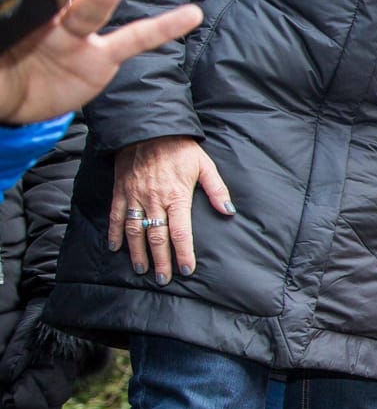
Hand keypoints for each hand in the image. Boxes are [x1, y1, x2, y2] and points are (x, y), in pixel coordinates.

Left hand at [0, 0, 203, 125]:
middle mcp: (48, 17)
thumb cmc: (0, 67)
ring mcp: (77, 36)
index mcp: (18, 11)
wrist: (14, 98)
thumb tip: (7, 15)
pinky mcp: (101, 59)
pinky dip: (165, 27)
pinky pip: (136, 41)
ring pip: (91, 12)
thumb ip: (4, 32)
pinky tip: (190, 14)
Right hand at [109, 136, 235, 283]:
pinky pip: (116, 215)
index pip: (181, 232)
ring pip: (135, 230)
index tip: (186, 270)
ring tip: (141, 269)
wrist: (148, 128)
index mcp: (177, 196)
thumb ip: (216, 189)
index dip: (183, 253)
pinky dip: (115, 232)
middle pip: (157, 237)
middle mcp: (154, 200)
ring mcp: (135, 196)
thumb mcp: (204, 165)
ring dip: (137, 252)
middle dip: (161, 260)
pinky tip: (115, 247)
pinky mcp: (121, 191)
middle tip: (163, 279)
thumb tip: (228, 210)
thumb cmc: (179, 148)